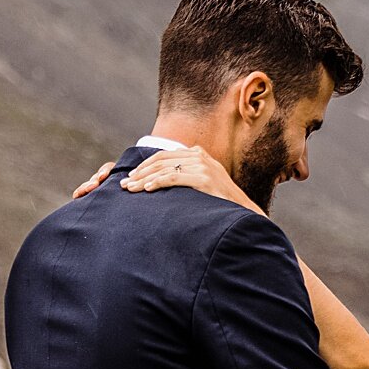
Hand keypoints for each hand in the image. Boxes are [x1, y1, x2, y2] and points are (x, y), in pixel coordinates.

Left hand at [72, 146, 261, 212]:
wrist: (245, 213)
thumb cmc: (221, 205)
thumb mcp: (203, 185)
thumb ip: (186, 178)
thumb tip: (160, 182)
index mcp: (199, 154)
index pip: (165, 156)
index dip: (145, 166)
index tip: (130, 178)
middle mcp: (200, 156)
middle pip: (161, 160)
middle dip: (140, 173)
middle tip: (124, 185)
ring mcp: (204, 166)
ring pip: (165, 169)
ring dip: (143, 179)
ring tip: (129, 190)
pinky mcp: (205, 178)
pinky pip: (174, 178)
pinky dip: (157, 183)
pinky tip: (145, 189)